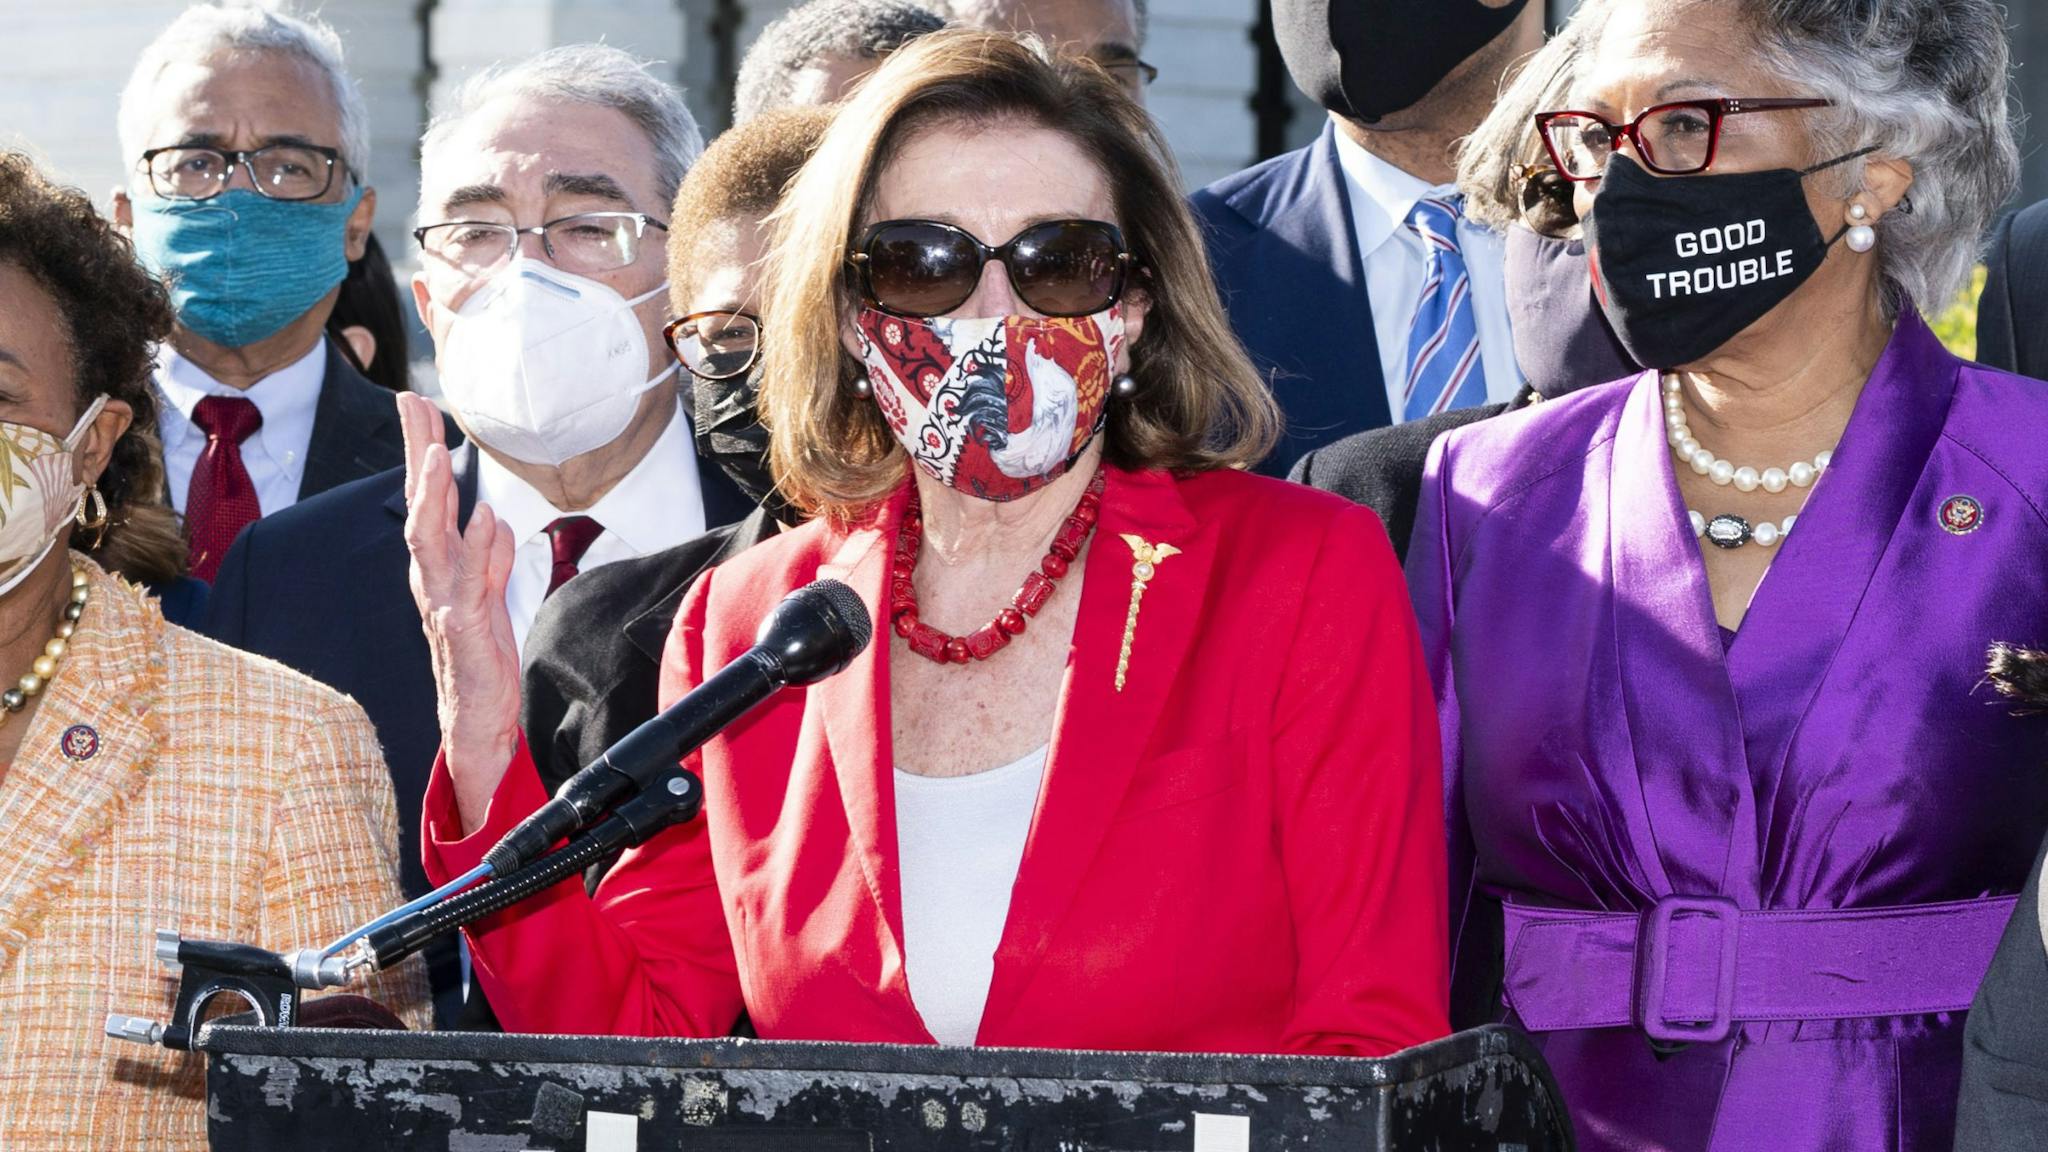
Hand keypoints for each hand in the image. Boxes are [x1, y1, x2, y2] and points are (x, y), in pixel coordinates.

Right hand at [399, 394, 519, 834]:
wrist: (476, 721)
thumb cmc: (479, 657)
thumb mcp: (492, 596)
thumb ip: (490, 557)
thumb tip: (489, 518)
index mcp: (438, 566)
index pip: (425, 499)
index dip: (419, 451)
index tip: (416, 403)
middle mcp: (431, 576)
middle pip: (417, 505)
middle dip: (414, 453)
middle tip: (412, 405)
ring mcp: (442, 600)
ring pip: (429, 538)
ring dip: (431, 494)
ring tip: (434, 452)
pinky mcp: (463, 627)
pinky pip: (468, 581)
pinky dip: (474, 547)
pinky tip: (481, 517)